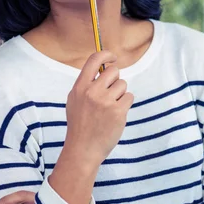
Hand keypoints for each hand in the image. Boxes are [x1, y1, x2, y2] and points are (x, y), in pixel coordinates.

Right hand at [65, 50, 133, 166]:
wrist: (83, 149)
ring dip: (120, 94)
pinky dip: (125, 104)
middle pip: (114, 71)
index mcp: (80, 87)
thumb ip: (86, 84)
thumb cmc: (80, 125)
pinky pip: (129, 97)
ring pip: (123, 85)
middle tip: (111, 92)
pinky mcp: (118, 112)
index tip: (112, 57)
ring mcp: (106, 102)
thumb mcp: (75, 100)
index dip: (106, 54)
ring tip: (110, 108)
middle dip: (115, 79)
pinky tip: (116, 115)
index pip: (94, 60)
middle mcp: (92, 92)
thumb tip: (102, 66)